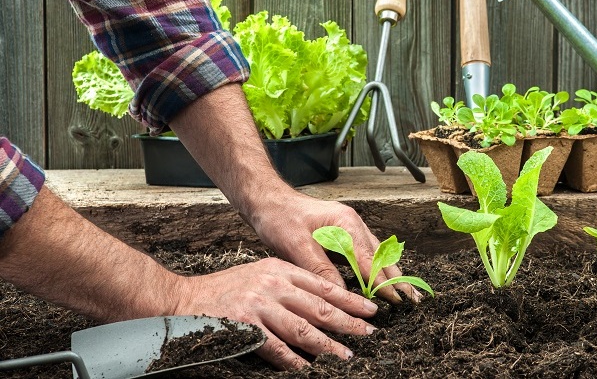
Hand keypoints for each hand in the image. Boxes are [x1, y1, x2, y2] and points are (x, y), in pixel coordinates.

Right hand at [173, 257, 378, 369]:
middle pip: (320, 307)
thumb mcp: (261, 274)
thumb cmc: (226, 289)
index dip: (350, 299)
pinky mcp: (245, 327)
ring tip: (346, 356)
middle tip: (369, 334)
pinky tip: (308, 368)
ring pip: (303, 329)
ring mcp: (259, 306)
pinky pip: (277, 348)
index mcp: (280, 269)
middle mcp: (273, 285)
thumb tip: (323, 305)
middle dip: (348, 322)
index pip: (323, 285)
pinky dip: (294, 360)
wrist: (184, 298)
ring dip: (328, 345)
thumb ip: (289, 285)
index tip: (370, 310)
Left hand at [251, 193, 422, 303]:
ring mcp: (350, 227)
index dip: (383, 282)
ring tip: (406, 293)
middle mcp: (353, 224)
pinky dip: (377, 268)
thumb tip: (340, 294)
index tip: (396, 300)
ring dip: (391, 274)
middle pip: (381, 255)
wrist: (267, 200)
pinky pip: (366, 252)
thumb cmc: (279, 218)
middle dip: (397, 278)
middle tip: (413, 300)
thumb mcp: (296, 245)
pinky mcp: (343, 233)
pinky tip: (383, 280)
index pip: (370, 260)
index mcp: (345, 223)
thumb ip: (320, 269)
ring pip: (377, 254)